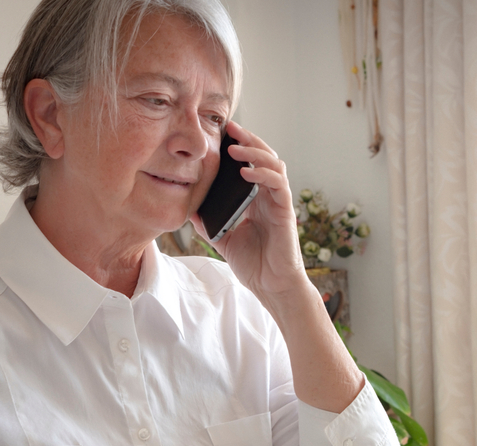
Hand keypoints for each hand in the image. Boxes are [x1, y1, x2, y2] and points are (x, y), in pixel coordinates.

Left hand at [192, 121, 304, 302]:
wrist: (271, 287)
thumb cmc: (254, 265)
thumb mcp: (224, 239)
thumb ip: (211, 223)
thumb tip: (190, 210)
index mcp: (257, 200)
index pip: (251, 164)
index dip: (240, 147)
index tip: (222, 135)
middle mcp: (269, 197)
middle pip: (264, 156)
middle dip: (248, 139)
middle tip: (230, 127)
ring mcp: (279, 202)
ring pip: (274, 164)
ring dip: (255, 152)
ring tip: (234, 147)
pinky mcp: (286, 212)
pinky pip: (278, 185)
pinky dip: (262, 174)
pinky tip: (246, 171)